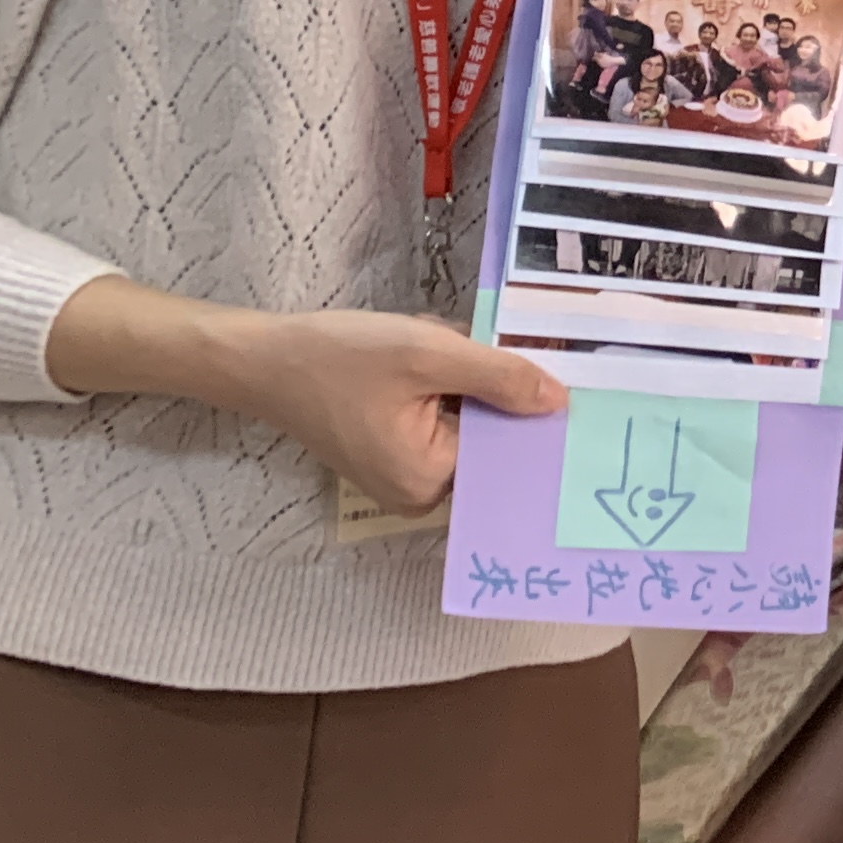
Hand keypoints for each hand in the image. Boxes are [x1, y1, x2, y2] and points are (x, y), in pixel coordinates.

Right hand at [44, 277, 569, 511]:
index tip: (580, 390)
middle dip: (503, 396)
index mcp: (430, 481)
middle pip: (493, 443)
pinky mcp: (397, 453)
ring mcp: (407, 477)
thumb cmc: (336, 357)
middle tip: (521, 356)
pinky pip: (448, 424)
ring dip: (475, 387)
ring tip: (466, 348)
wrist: (262, 358)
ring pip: (473, 429)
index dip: (538, 418)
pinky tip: (441, 356)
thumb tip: (559, 403)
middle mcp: (421, 494)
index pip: (508, 454)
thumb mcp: (427, 352)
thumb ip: (498, 377)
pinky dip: (453, 390)